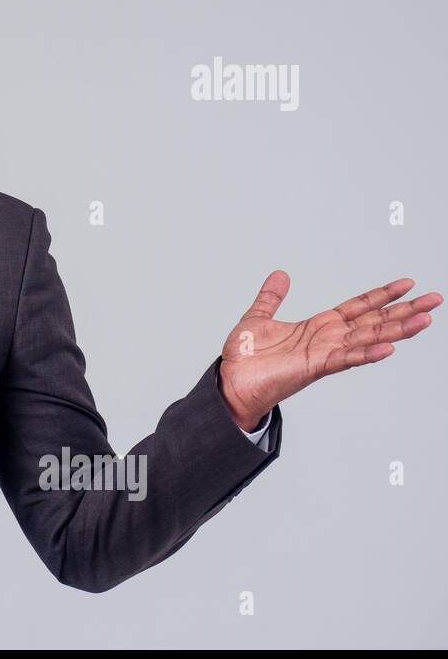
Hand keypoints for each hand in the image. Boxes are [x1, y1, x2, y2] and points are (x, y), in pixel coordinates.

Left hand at [217, 271, 440, 430]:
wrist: (231, 383)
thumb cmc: (246, 358)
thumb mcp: (258, 318)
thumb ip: (271, 297)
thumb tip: (280, 275)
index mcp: (318, 326)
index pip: (358, 306)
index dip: (382, 295)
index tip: (407, 283)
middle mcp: (328, 339)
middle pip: (374, 321)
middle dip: (405, 310)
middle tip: (435, 299)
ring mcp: (325, 353)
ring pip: (369, 338)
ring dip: (398, 329)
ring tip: (426, 319)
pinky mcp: (315, 367)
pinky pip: (346, 359)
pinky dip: (367, 353)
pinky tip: (390, 347)